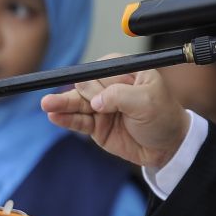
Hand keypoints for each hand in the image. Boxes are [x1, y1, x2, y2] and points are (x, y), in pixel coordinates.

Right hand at [40, 60, 188, 168]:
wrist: (167, 147)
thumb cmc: (163, 118)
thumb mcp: (149, 102)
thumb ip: (121, 97)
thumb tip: (95, 102)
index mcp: (126, 72)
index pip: (101, 68)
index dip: (100, 80)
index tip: (102, 93)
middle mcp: (110, 86)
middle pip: (85, 84)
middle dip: (88, 94)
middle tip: (99, 106)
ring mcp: (101, 106)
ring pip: (77, 102)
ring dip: (62, 103)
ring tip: (48, 104)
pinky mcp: (96, 125)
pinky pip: (77, 121)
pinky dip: (66, 118)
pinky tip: (53, 115)